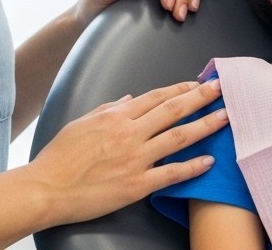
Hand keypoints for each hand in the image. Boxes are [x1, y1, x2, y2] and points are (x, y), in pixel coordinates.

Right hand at [26, 80, 228, 225]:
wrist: (45, 189)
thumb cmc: (58, 158)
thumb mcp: (82, 122)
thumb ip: (109, 108)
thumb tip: (130, 98)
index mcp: (116, 116)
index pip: (156, 96)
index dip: (180, 88)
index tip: (197, 83)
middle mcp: (130, 133)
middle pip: (174, 110)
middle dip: (201, 96)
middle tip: (222, 88)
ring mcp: (135, 159)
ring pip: (179, 136)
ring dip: (206, 125)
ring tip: (226, 117)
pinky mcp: (137, 184)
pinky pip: (172, 173)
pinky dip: (193, 166)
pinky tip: (210, 160)